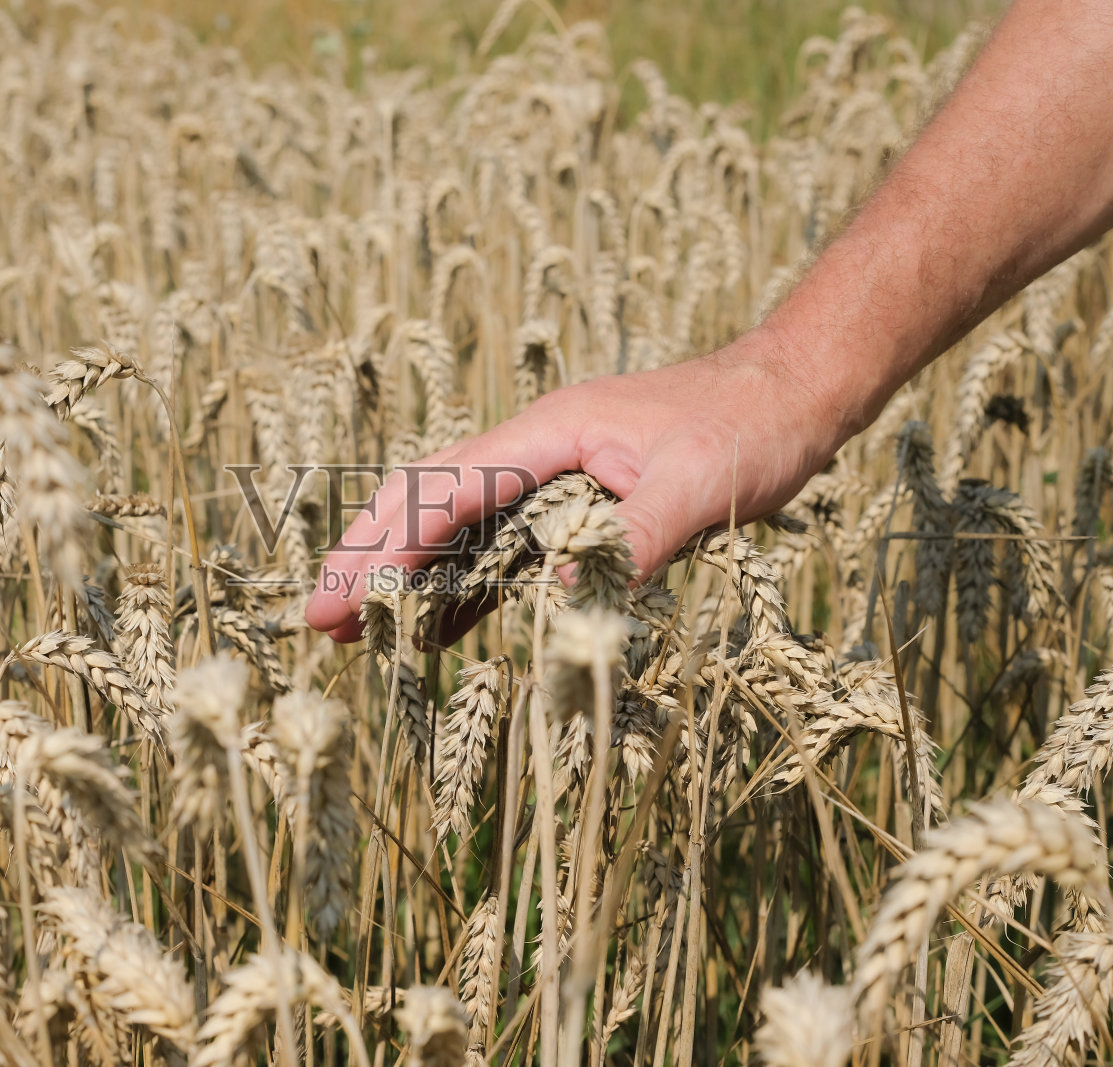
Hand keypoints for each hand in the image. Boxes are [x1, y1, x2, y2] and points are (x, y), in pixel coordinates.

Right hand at [303, 327, 853, 642]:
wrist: (794, 391)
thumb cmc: (750, 428)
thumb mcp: (699, 487)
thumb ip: (630, 543)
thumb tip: (561, 604)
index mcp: (547, 433)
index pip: (442, 492)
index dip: (384, 548)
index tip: (337, 599)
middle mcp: (535, 448)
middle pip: (424, 498)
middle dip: (367, 557)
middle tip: (318, 620)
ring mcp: (551, 473)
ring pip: (452, 521)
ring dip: (403, 572)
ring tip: (355, 630)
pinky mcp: (574, 500)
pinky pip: (500, 544)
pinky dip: (462, 584)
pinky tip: (439, 624)